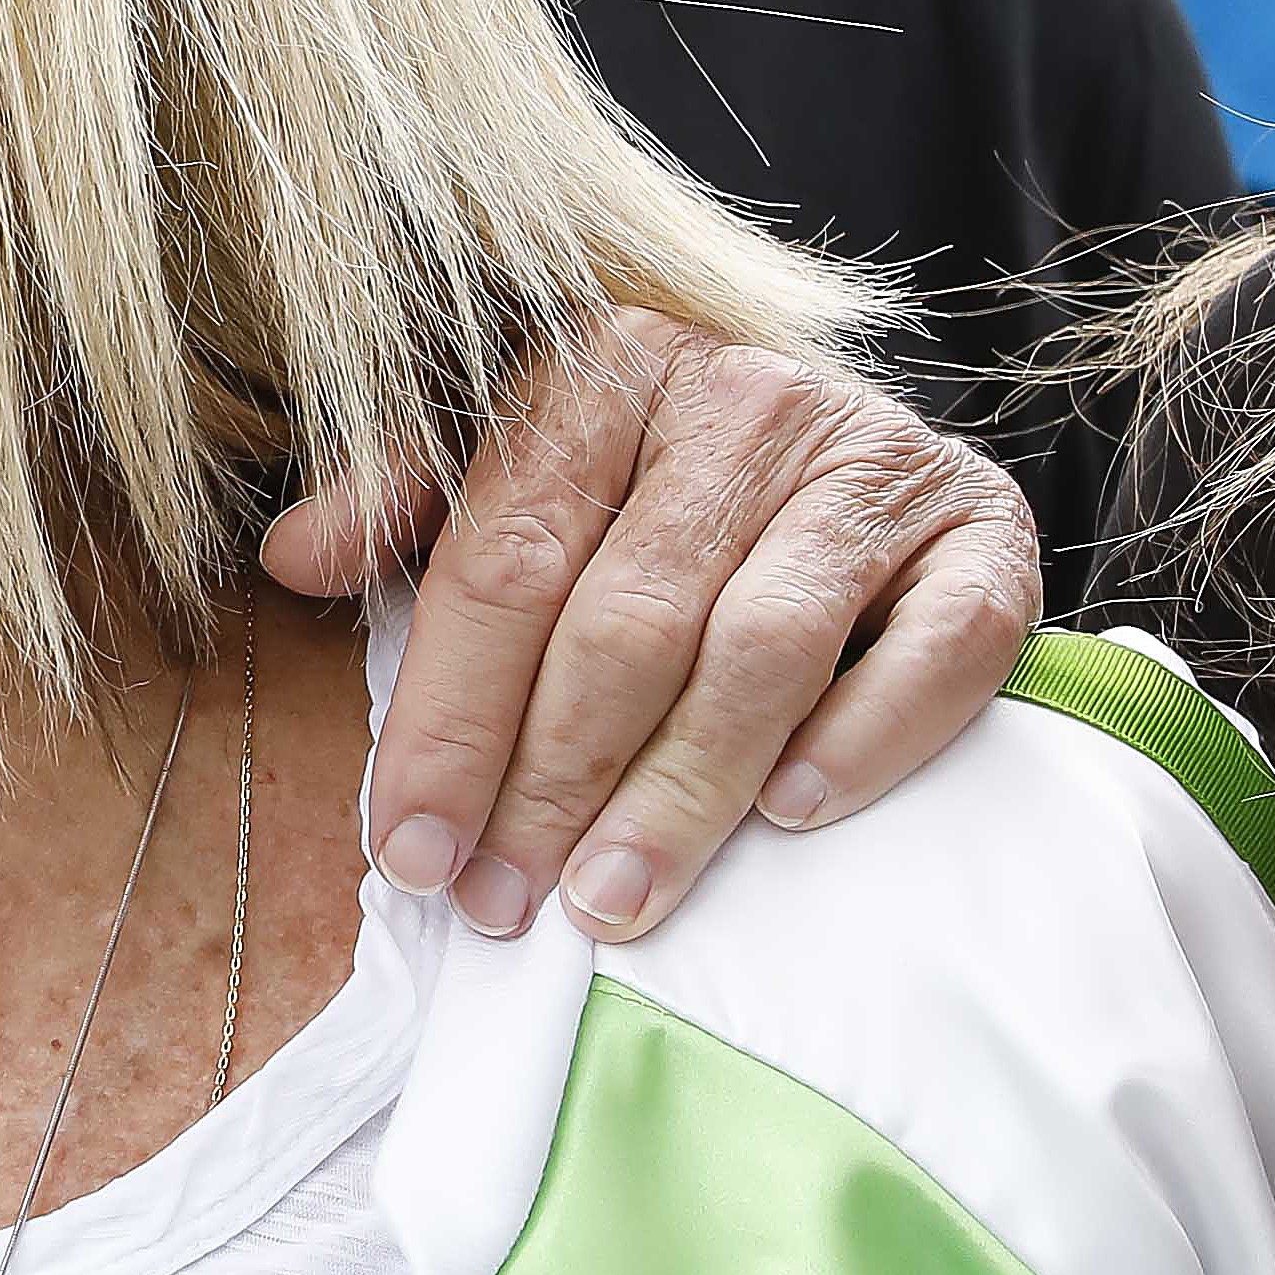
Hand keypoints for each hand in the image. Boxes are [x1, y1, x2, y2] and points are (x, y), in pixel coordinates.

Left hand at [267, 310, 1036, 945]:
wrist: (849, 437)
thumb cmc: (641, 479)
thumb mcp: (504, 460)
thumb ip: (402, 504)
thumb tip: (290, 557)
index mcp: (600, 369)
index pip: (501, 567)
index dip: (448, 721)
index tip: (408, 851)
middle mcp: (740, 399)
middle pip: (624, 624)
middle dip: (549, 783)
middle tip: (503, 904)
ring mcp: (871, 461)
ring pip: (760, 649)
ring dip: (681, 794)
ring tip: (612, 900)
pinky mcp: (984, 529)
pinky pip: (938, 644)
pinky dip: (865, 734)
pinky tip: (793, 814)